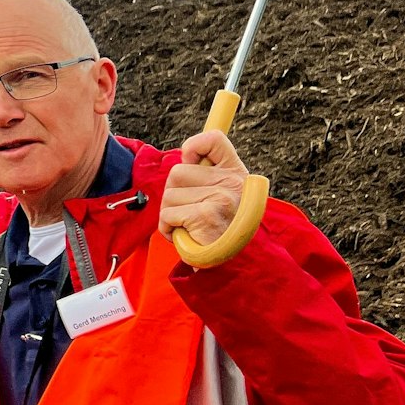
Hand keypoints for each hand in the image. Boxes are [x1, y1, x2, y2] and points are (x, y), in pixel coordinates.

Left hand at [160, 129, 249, 252]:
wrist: (238, 264)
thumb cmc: (223, 231)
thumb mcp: (224, 197)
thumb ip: (207, 176)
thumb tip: (185, 156)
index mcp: (236, 173)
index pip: (213, 140)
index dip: (194, 147)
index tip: (190, 162)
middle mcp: (231, 182)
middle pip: (176, 173)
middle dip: (174, 196)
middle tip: (190, 213)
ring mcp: (219, 197)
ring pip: (168, 195)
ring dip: (171, 215)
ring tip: (191, 227)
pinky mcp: (205, 214)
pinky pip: (167, 215)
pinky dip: (168, 229)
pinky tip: (186, 236)